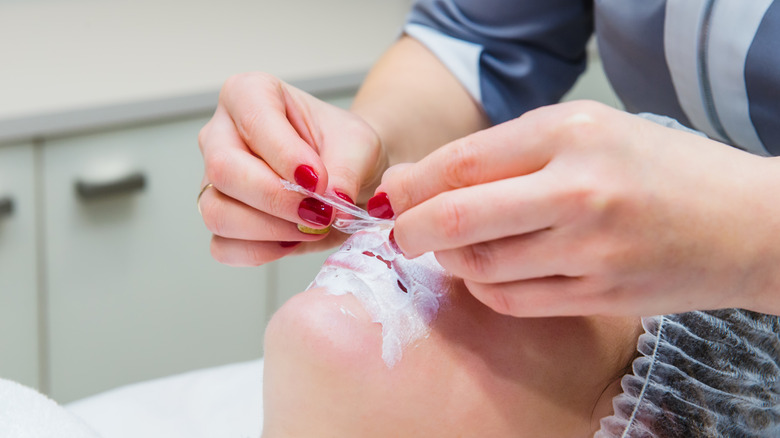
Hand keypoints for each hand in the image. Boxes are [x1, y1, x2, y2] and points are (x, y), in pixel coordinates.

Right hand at [198, 72, 385, 265]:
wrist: (344, 172)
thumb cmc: (343, 146)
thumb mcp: (359, 145)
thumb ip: (346, 169)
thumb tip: (332, 202)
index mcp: (249, 94)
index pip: (253, 122)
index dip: (285, 157)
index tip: (319, 180)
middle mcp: (221, 134)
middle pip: (224, 171)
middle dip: (276, 199)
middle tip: (320, 213)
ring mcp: (213, 179)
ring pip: (217, 212)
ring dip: (270, 230)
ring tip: (312, 226)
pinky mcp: (220, 217)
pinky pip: (223, 246)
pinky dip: (261, 252)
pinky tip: (293, 241)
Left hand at [376, 101, 779, 316]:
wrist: (746, 223)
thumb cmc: (662, 168)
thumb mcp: (586, 131)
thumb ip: (506, 152)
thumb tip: (423, 181)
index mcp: (570, 133)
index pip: (460, 163)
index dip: (413, 185)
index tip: (394, 196)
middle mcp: (578, 191)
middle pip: (457, 219)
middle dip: (412, 230)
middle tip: (402, 233)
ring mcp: (590, 250)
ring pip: (481, 267)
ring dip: (450, 261)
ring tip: (451, 249)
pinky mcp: (599, 296)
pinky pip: (513, 300)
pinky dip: (486, 288)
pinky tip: (488, 273)